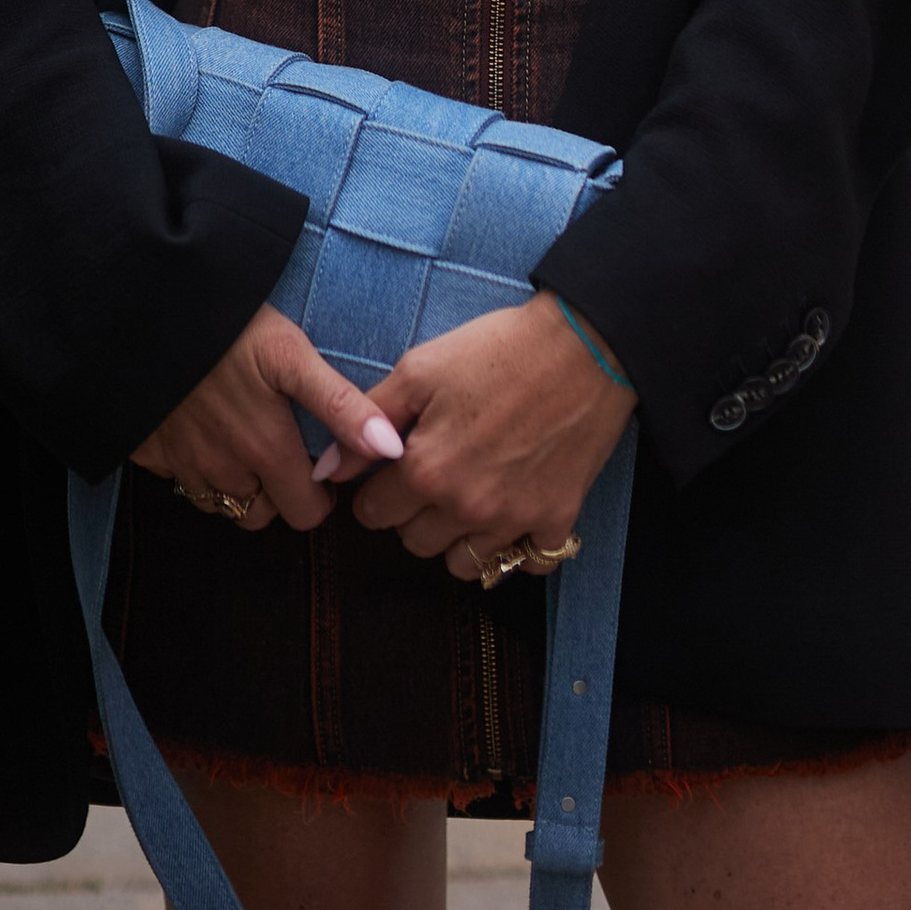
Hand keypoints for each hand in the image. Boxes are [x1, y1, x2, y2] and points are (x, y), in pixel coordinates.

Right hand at [133, 304, 405, 531]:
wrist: (149, 308)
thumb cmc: (228, 326)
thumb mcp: (292, 354)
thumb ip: (341, 406)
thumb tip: (391, 450)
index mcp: (265, 451)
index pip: (305, 515)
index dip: (318, 495)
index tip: (317, 465)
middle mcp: (224, 470)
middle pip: (260, 515)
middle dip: (276, 493)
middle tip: (280, 449)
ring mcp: (181, 465)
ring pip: (218, 501)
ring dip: (234, 481)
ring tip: (240, 437)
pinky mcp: (147, 451)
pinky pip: (176, 479)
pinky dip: (191, 465)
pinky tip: (199, 427)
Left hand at [347, 297, 634, 579]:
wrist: (584, 344)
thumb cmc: (497, 348)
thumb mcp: (419, 369)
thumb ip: (367, 420)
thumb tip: (326, 469)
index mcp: (425, 470)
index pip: (373, 514)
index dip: (377, 488)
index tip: (394, 468)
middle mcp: (466, 507)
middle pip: (414, 543)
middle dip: (414, 514)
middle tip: (433, 475)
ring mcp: (513, 519)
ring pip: (463, 565)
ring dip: (458, 538)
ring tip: (469, 496)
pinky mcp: (556, 519)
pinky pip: (525, 563)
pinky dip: (516, 547)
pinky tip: (514, 509)